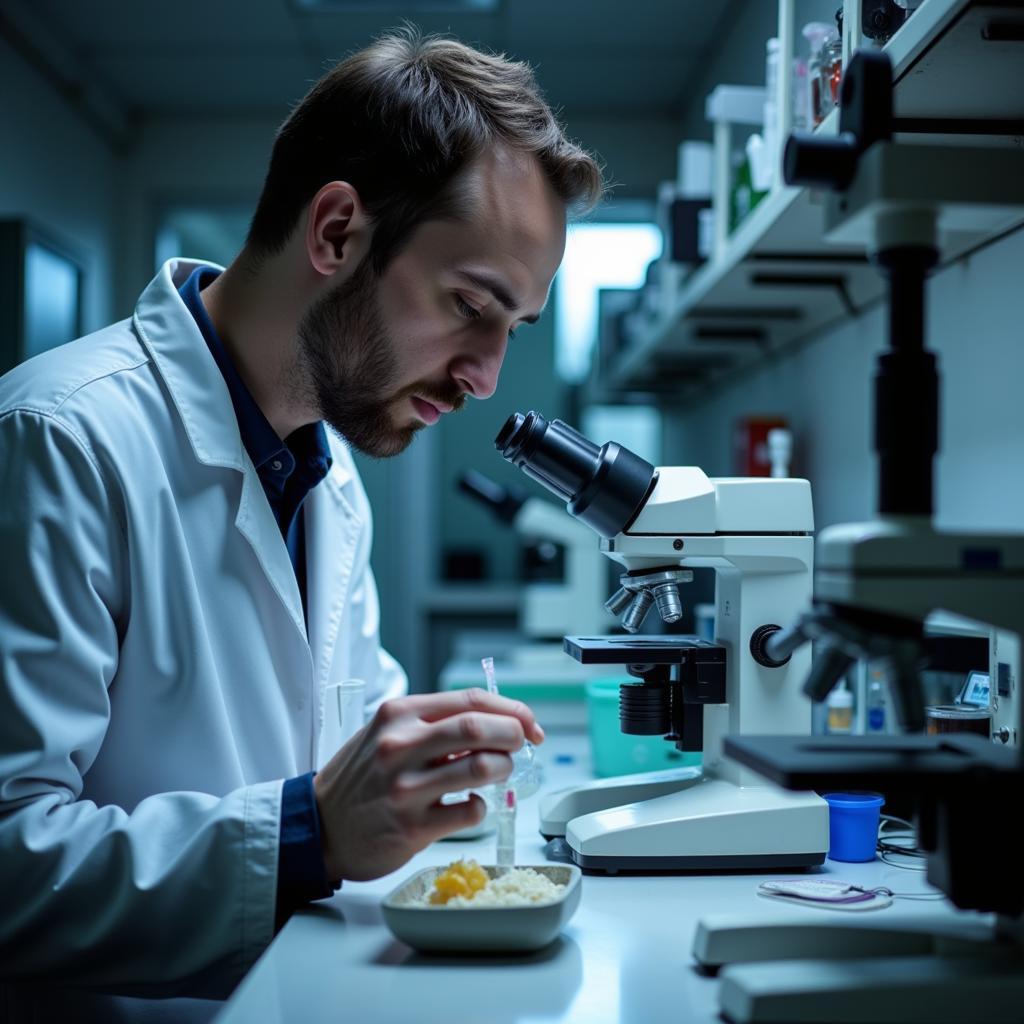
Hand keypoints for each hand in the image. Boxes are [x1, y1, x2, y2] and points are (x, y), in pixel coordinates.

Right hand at [313, 688, 543, 881]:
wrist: (318, 825)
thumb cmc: (360, 777)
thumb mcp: (386, 732)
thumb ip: (433, 722)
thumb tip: (495, 721)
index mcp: (399, 714)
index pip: (470, 700)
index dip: (511, 709)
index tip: (528, 723)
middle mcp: (400, 746)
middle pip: (479, 728)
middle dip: (514, 734)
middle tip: (521, 745)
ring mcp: (406, 787)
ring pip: (481, 767)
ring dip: (503, 769)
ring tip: (498, 772)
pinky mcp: (412, 826)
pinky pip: (469, 810)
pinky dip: (481, 805)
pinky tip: (469, 803)